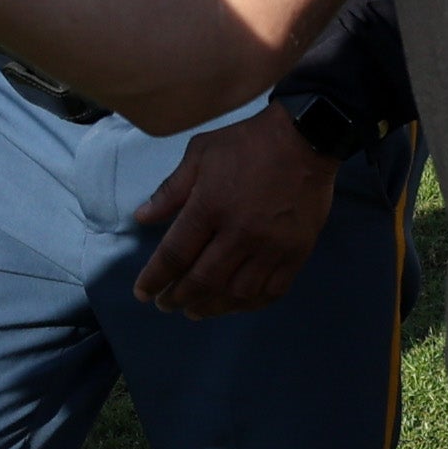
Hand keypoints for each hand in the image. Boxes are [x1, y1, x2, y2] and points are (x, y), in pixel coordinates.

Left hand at [129, 110, 342, 314]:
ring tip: (195, 310)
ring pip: (236, 292)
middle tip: (167, 305)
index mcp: (209, 207)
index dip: (155, 278)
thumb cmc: (246, 143)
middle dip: (178, 297)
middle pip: (203, 280)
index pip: (175, 254)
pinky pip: (271, 291)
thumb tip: (142, 218)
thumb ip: (170, 190)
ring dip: (212, 307)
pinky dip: (249, 304)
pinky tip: (234, 304)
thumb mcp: (200, 153)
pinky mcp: (296, 253)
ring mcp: (271, 247)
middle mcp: (239, 233)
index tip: (142, 293)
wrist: (306, 138)